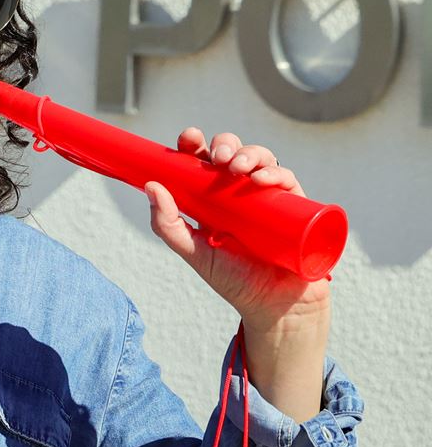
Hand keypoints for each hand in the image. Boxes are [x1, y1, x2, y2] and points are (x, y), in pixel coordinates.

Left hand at [145, 128, 331, 332]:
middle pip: (233, 152)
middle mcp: (241, 193)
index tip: (188, 138)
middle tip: (216, 156)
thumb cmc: (236, 280)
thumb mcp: (196, 253)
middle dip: (224, 145)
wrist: (276, 308)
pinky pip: (288, 180)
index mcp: (213, 197)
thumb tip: (151, 186)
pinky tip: (261, 180)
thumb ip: (168, 225)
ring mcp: (269, 198)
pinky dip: (275, 173)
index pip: (202, 161)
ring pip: (261, 159)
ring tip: (237, 167)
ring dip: (249, 153)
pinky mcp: (295, 207)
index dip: (195, 145)